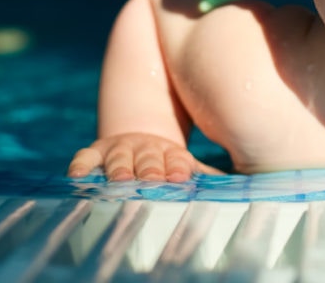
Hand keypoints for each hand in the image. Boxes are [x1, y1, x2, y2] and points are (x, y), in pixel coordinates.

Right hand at [67, 132, 223, 181]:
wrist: (140, 133)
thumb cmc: (168, 161)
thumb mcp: (188, 166)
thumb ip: (211, 181)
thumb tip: (247, 191)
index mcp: (171, 154)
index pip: (176, 160)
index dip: (178, 167)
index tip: (182, 176)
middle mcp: (145, 150)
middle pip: (149, 159)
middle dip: (151, 169)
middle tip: (153, 180)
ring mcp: (120, 149)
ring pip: (119, 158)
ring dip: (120, 168)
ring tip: (120, 180)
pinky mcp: (97, 153)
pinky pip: (85, 157)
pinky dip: (80, 165)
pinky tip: (78, 176)